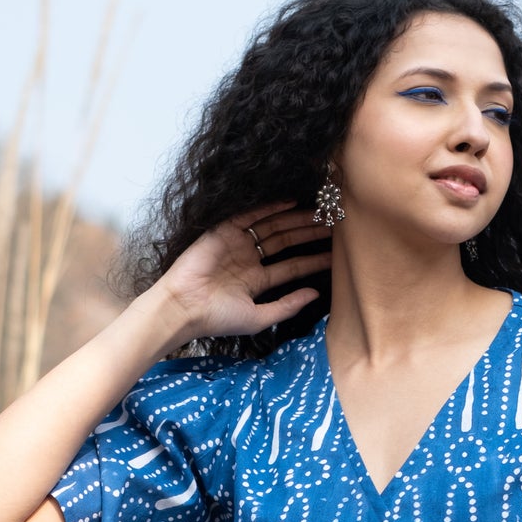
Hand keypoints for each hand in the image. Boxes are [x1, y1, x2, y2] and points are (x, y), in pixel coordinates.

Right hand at [150, 199, 330, 345]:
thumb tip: (315, 295)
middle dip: (309, 233)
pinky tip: (292, 202)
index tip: (336, 255)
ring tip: (320, 213)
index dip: (313, 260)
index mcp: (257, 280)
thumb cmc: (218, 319)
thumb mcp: (260, 317)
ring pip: (273, 226)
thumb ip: (288, 306)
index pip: (292, 266)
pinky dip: (270, 207)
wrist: (185, 307)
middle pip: (286, 241)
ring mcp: (237, 243)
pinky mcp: (224, 230)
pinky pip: (250, 214)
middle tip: (334, 226)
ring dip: (296, 219)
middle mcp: (249, 259)